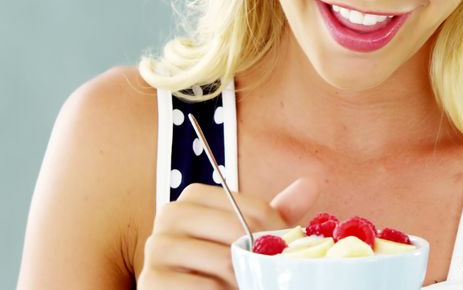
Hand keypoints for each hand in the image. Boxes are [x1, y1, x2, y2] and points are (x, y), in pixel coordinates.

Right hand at [137, 176, 318, 288]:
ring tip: (250, 282)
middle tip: (274, 269)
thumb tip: (310, 183)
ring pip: (221, 261)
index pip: (244, 206)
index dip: (272, 227)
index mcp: (191, 198)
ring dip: (244, 278)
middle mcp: (168, 216)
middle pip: (234, 231)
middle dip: (261, 254)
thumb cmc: (219, 265)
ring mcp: (156, 249)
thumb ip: (272, 214)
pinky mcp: (152, 281)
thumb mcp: (246, 236)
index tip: (287, 244)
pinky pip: (202, 287)